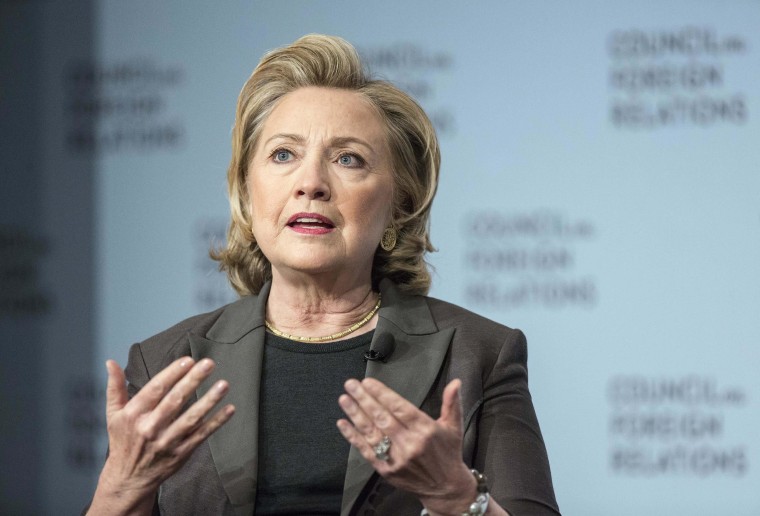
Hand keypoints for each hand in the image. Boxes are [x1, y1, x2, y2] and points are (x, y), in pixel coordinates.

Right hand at [89, 357, 234, 514]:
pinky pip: (201, 435)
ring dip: (209, 401)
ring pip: (191, 419)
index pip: (154, 390)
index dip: (171, 374)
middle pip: (175, 401)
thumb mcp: (113, 414)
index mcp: (134, 415)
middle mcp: (150, 428)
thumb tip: (111, 362)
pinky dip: (216, 422)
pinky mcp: (181, 454)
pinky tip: (230, 409)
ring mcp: (167, 442)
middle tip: (209, 363)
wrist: (128, 479)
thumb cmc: (123, 441)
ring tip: (224, 384)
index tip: (187, 360)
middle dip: (192, 381)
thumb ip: (115, 387)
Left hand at [337, 378, 477, 514]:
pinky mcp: (386, 470)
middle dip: (364, 399)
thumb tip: (455, 382)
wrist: (446, 489)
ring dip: (355, 414)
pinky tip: (343, 423)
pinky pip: (366, 451)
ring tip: (344, 399)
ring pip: (372, 432)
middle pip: (382, 417)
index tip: (368, 382)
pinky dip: (353, 437)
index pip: (399, 407)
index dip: (382, 394)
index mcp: (425, 429)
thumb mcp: (454, 426)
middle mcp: (410, 443)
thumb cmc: (448, 453)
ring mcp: (396, 458)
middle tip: (351, 384)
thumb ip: (452, 402)